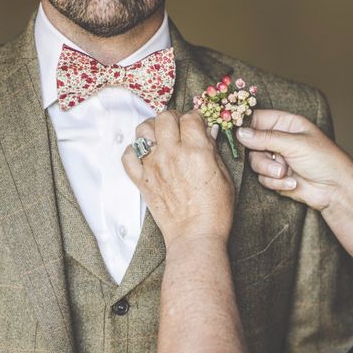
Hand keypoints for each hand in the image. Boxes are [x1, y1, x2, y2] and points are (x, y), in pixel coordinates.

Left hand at [122, 111, 234, 247]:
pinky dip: (134, 150)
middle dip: (173, 118)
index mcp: (196, 151)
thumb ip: (212, 150)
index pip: (191, 117)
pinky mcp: (141, 180)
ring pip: (142, 130)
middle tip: (179, 126)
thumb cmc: (215, 210)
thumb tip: (207, 132)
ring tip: (160, 136)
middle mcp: (172, 154)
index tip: (197, 124)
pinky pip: (128, 155)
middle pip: (164, 117)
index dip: (196, 118)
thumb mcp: (225, 175)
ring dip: (152, 129)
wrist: (195, 235)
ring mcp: (153, 166)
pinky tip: (145, 154)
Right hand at [236, 110, 352, 211]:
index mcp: (286, 124)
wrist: (335, 190)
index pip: (257, 119)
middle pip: (251, 144)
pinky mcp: (276, 177)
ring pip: (256, 163)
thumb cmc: (324, 160)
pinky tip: (292, 184)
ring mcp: (277, 159)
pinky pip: (263, 179)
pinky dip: (276, 183)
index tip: (237, 134)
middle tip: (276, 162)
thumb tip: (240, 133)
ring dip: (270, 171)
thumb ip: (266, 138)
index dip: (245, 126)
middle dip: (263, 157)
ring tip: (287, 174)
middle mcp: (279, 140)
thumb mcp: (295, 144)